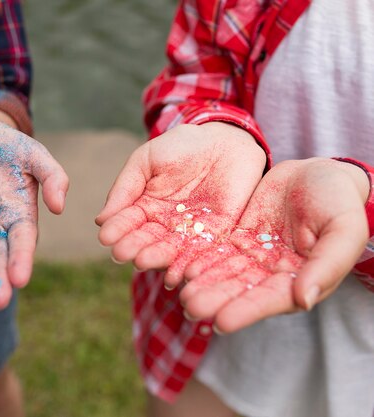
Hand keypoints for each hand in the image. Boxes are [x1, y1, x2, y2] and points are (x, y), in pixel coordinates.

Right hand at [96, 122, 265, 287]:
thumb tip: (101, 219)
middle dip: (133, 247)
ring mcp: (188, 232)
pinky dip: (189, 265)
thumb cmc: (180, 147)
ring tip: (142, 262)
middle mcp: (163, 225)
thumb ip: (126, 187)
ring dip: (156, 258)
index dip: (116, 229)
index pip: (127, 222)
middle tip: (121, 254)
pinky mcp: (217, 236)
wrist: (225, 141)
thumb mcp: (147, 160)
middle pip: (146, 240)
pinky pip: (202, 253)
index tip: (105, 237)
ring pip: (170, 250)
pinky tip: (177, 275)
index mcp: (143, 208)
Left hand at [181, 158, 369, 331]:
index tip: (222, 322)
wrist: (319, 173)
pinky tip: (179, 267)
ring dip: (203, 284)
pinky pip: (215, 250)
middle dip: (216, 299)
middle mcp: (273, 274)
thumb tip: (305, 300)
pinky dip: (199, 259)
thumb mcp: (343, 229)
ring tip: (180, 294)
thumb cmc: (339, 202)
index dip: (247, 310)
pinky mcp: (238, 239)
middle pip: (241, 290)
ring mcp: (253, 256)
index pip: (271, 299)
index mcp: (302, 279)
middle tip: (190, 308)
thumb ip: (327, 264)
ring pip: (224, 273)